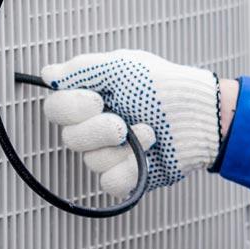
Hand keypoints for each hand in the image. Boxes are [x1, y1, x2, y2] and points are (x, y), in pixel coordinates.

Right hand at [39, 50, 222, 196]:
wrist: (202, 114)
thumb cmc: (165, 86)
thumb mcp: (123, 66)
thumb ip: (82, 68)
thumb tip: (47, 75)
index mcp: (91, 99)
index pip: (55, 108)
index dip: (70, 107)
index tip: (96, 99)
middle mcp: (96, 127)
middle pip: (70, 138)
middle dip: (98, 129)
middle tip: (123, 121)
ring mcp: (111, 153)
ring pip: (91, 161)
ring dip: (122, 146)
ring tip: (149, 132)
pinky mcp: (127, 176)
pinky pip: (109, 182)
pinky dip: (129, 168)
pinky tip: (149, 153)